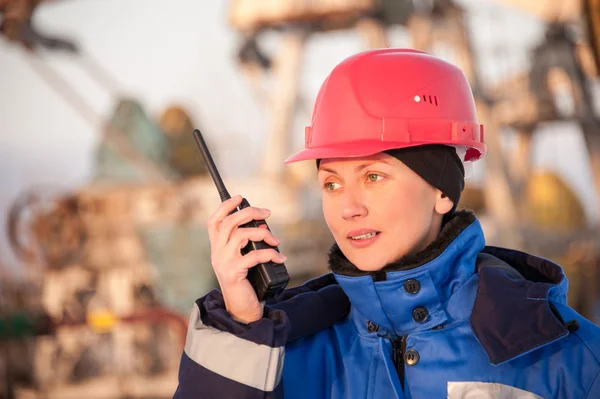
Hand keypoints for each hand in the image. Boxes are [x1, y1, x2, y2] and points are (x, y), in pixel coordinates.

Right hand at [207, 195, 285, 323]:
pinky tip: (280, 258)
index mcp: (217, 248)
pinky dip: (271, 254)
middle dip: (250, 212)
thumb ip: (249, 243)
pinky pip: (254, 255)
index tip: (240, 197)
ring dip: (263, 233)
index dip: (225, 206)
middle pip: (230, 222)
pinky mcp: (234, 273)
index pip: (214, 221)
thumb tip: (263, 224)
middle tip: (267, 213)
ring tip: (276, 241)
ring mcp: (223, 262)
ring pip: (241, 235)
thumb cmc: (246, 283)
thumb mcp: (245, 259)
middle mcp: (217, 253)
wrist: (242, 310)